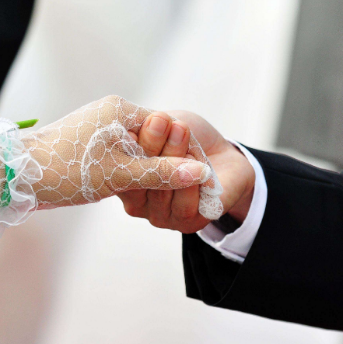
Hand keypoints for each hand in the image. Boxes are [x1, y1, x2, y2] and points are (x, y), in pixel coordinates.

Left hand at [18, 96, 211, 208]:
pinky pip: (122, 156)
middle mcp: (111, 113)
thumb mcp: (121, 175)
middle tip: (176, 186)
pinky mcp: (90, 144)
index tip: (193, 175)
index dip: (181, 152)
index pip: (167, 127)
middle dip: (164, 162)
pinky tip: (131, 188)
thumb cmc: (66, 170)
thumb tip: (201, 173)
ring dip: (145, 170)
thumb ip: (162, 173)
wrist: (14, 175)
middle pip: (154, 138)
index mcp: (121, 110)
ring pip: (137, 150)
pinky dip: (129, 172)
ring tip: (154, 190)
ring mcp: (99, 128)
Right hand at [118, 110, 254, 232]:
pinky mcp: (188, 223)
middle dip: (152, 145)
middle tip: (162, 120)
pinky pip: (185, 206)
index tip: (136, 119)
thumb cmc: (186, 138)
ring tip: (182, 132)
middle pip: (140, 180)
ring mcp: (162, 216)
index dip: (128, 144)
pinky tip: (199, 163)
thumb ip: (142, 128)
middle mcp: (140, 203)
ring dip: (174, 157)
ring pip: (163, 191)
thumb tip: (125, 127)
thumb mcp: (161, 124)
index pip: (118, 169)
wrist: (224, 153)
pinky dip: (193, 180)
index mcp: (125, 181)